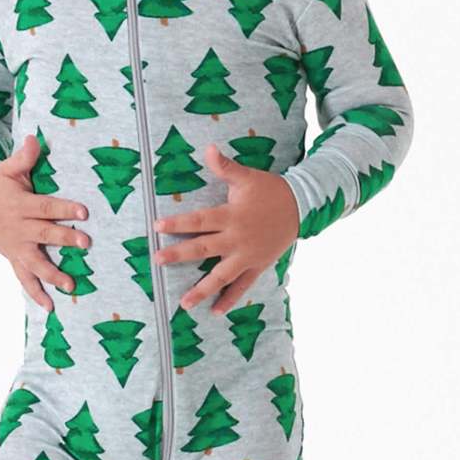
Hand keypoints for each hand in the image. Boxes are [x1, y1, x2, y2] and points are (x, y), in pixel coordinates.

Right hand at [0, 134, 89, 310]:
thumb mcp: (7, 169)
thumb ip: (23, 158)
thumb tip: (35, 140)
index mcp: (20, 205)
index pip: (45, 207)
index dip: (63, 209)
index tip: (83, 213)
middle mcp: (19, 229)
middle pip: (44, 234)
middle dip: (64, 239)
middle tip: (85, 243)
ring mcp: (16, 247)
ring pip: (35, 263)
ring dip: (52, 274)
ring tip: (71, 285)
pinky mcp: (14, 258)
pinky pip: (24, 279)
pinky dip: (35, 293)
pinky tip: (50, 307)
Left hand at [153, 143, 299, 314]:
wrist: (302, 207)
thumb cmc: (270, 191)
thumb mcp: (247, 177)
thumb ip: (225, 167)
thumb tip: (208, 148)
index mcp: (231, 216)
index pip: (200, 221)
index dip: (178, 223)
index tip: (157, 226)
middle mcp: (237, 239)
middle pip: (204, 249)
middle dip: (179, 255)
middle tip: (157, 259)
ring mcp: (247, 256)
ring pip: (221, 276)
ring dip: (202, 289)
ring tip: (184, 303)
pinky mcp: (257, 266)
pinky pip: (242, 286)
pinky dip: (230, 299)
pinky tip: (216, 311)